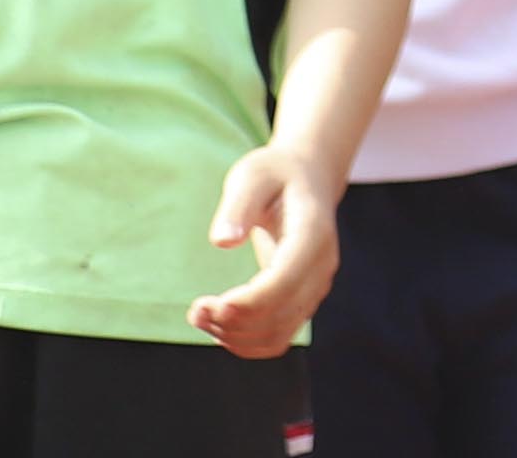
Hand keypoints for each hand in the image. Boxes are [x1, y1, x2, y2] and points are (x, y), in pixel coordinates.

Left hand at [190, 133, 346, 358]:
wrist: (305, 179)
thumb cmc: (275, 174)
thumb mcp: (253, 176)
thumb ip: (239, 205)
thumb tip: (222, 241)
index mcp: (313, 232)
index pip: (287, 279)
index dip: (252, 301)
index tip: (213, 306)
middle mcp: (321, 266)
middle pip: (281, 313)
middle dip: (233, 321)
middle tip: (195, 310)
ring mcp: (314, 287)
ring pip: (278, 333)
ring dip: (235, 336)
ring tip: (200, 315)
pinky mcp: (301, 301)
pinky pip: (277, 338)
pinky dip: (245, 342)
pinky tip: (218, 325)